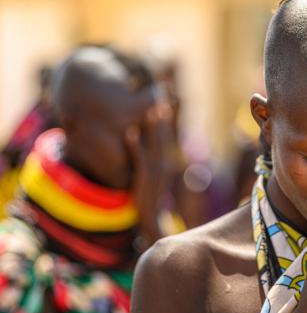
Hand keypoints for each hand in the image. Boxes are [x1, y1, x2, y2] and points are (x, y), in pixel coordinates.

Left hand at [126, 102, 174, 243]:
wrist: (152, 218)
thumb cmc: (152, 195)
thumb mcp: (157, 175)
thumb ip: (156, 158)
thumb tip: (151, 141)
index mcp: (169, 160)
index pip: (171, 133)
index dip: (171, 116)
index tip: (170, 97)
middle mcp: (166, 163)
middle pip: (166, 134)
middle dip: (165, 114)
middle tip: (164, 94)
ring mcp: (156, 170)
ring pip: (155, 144)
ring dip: (153, 127)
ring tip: (150, 109)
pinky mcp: (144, 178)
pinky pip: (139, 159)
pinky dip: (135, 145)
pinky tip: (128, 133)